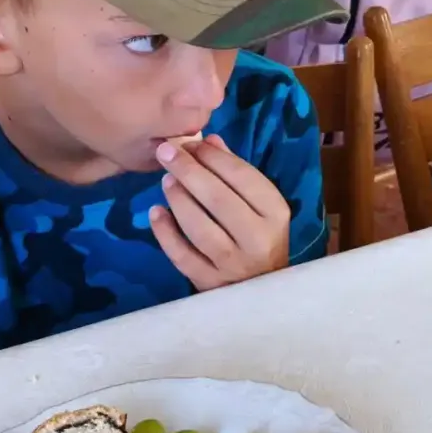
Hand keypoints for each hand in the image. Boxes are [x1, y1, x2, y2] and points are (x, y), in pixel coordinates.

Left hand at [148, 136, 290, 290]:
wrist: (262, 291)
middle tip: (165, 153)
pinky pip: (182, 255)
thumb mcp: (260, 206)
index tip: (192, 143)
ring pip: (200, 228)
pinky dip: (166, 233)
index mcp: (275, 214)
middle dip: (188, 171)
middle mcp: (258, 239)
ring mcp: (233, 264)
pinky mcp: (210, 283)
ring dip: (178, 199)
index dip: (213, 157)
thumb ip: (235, 172)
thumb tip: (208, 141)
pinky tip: (156, 213)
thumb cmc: (261, 239)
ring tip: (165, 180)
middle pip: (219, 199)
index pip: (243, 177)